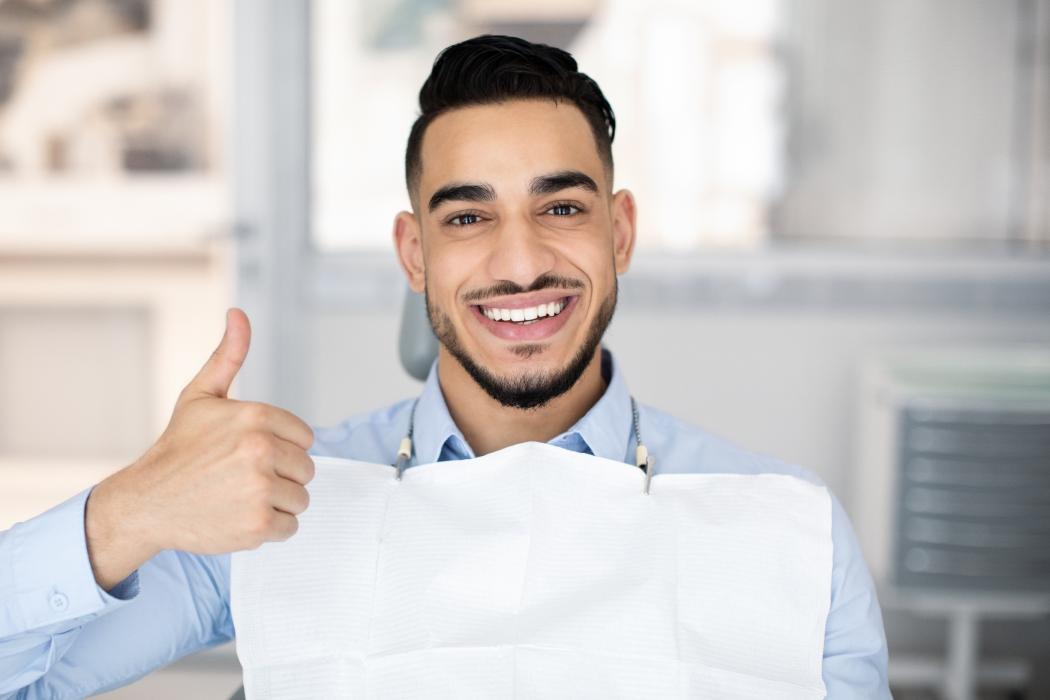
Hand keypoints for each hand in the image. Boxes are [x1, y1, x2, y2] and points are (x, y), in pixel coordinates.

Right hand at [85, 308, 314, 588]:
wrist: (145, 503)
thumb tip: (238, 314)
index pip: (304, 438)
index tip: (249, 453)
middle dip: (280, 475)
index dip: (280, 447)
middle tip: (241, 477)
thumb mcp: (201, 396)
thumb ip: (228, 356)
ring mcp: (260, 490)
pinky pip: (290, 527)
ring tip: (239, 496)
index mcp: (256, 417)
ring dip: (276, 502)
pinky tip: (238, 516)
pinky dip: (269, 527)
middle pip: (306, 469)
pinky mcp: (258, 525)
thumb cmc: (177, 450)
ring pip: (300, 498)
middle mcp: (261, 451)